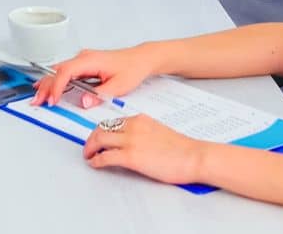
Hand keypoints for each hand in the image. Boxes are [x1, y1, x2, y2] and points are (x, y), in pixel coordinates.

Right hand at [32, 46, 158, 107]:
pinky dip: (56, 81)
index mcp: (90, 60)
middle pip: (57, 71)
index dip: (56, 86)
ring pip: (59, 71)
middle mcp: (83, 58)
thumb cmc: (132, 68)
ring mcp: (83, 61)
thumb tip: (83, 102)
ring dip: (48, 84)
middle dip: (45, 86)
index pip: (65, 72)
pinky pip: (65, 72)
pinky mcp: (84, 65)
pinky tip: (48, 88)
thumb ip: (99, 95)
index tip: (52, 99)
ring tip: (38, 97)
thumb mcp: (118, 86)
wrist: (141, 59)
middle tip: (37, 101)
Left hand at [83, 114, 206, 185]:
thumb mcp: (158, 132)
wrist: (194, 157)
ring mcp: (130, 141)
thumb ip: (143, 133)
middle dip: (92, 139)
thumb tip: (133, 142)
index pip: (113, 122)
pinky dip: (96, 160)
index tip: (99, 138)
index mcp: (140, 120)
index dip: (102, 131)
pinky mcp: (130, 156)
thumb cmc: (182, 149)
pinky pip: (105, 157)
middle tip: (89, 148)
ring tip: (89, 156)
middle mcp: (132, 126)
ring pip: (99, 140)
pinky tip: (95, 163)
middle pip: (101, 128)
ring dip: (90, 148)